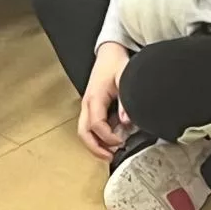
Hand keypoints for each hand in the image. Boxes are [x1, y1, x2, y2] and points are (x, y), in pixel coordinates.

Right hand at [77, 42, 131, 160]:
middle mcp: (87, 103)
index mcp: (94, 97)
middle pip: (83, 132)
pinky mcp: (91, 106)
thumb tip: (127, 122)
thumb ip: (126, 101)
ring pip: (84, 131)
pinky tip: (110, 141)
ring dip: (95, 144)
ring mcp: (87, 105)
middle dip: (95, 148)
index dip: (108, 138)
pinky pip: (89, 126)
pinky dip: (97, 137)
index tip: (121, 142)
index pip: (96, 125)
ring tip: (110, 153)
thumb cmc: (116, 63)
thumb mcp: (125, 79)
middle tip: (110, 158)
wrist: (109, 52)